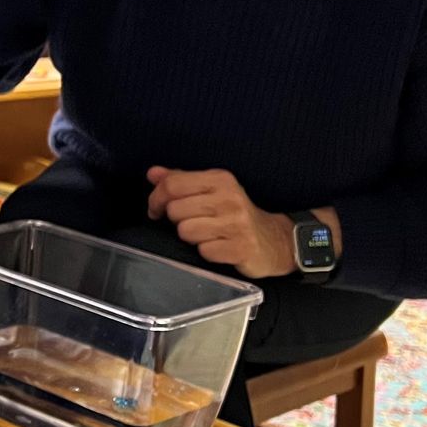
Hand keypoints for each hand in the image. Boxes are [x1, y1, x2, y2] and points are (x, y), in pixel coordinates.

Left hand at [145, 167, 295, 278]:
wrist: (273, 240)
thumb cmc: (236, 215)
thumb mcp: (211, 190)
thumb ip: (180, 180)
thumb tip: (153, 174)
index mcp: (220, 179)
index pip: (172, 184)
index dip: (156, 200)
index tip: (157, 210)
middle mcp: (229, 198)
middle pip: (175, 210)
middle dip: (177, 221)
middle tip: (192, 223)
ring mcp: (237, 223)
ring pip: (186, 231)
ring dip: (192, 237)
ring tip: (207, 235)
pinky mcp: (241, 247)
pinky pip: (203, 251)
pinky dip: (207, 252)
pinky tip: (219, 247)